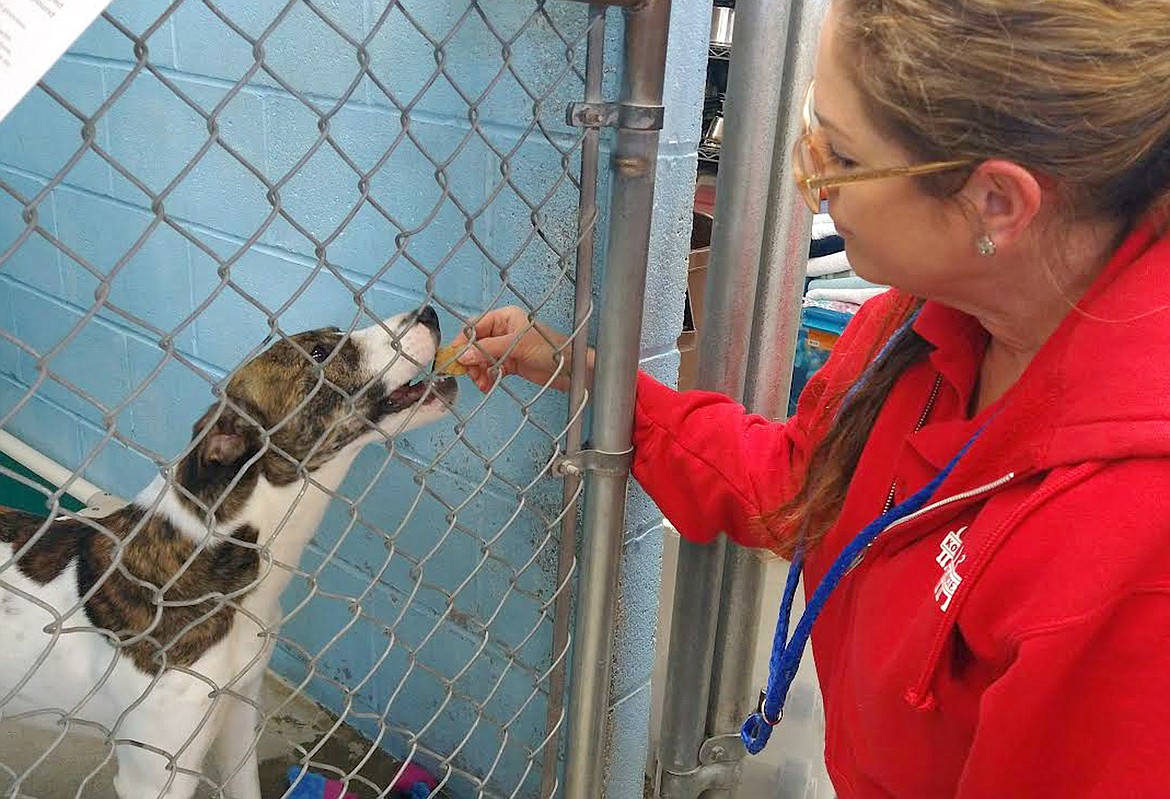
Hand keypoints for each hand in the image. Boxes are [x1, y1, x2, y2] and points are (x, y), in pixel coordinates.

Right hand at [449, 306, 592, 392]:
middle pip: (476, 344)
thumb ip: (489, 350)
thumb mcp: (517, 346)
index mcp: (505, 317)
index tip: (455, 356)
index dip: (463, 341)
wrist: (570, 369)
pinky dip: (487, 377)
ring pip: (482, 358)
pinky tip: (487, 386)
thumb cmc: (550, 349)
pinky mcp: (510, 363)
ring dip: (478, 371)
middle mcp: (504, 330)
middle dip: (471, 360)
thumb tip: (462, 355)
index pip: (476, 326)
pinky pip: (491, 369)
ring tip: (481, 383)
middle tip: (469, 374)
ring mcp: (506, 348)